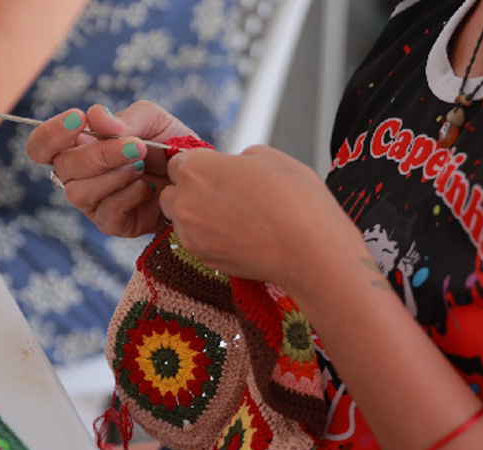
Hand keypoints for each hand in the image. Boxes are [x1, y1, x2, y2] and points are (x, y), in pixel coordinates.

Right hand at [26, 101, 194, 237]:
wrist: (196, 177)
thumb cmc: (168, 145)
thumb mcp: (152, 120)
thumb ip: (125, 118)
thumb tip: (95, 116)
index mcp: (78, 147)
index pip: (41, 146)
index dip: (50, 135)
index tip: (77, 120)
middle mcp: (78, 176)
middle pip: (62, 167)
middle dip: (100, 154)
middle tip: (137, 146)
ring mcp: (92, 202)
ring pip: (78, 192)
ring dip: (114, 175)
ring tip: (142, 166)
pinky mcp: (111, 224)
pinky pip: (105, 212)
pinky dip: (128, 196)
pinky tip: (147, 188)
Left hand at [160, 144, 337, 287]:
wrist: (309, 250)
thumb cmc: (295, 200)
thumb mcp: (269, 157)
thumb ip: (238, 158)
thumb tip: (234, 167)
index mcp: (196, 169)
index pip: (177, 163)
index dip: (198, 166)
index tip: (216, 172)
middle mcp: (185, 202)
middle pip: (172, 193)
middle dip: (190, 192)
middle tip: (224, 195)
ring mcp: (191, 235)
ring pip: (182, 220)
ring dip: (199, 216)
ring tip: (235, 217)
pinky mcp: (203, 259)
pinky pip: (197, 243)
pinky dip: (211, 238)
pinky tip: (240, 236)